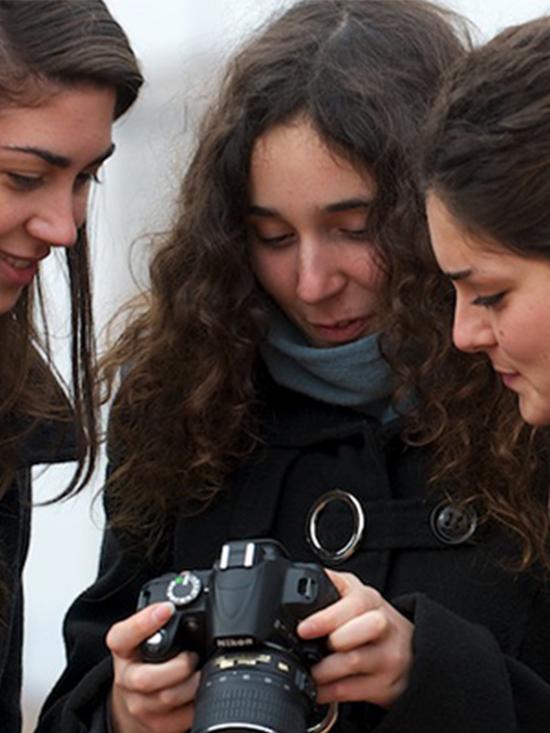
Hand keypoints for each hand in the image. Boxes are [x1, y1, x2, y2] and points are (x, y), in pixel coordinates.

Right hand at [106, 602, 199, 732]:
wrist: (136, 700)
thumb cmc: (146, 659)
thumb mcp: (145, 635)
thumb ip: (160, 616)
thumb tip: (186, 587)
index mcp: (123, 650)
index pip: (123, 636)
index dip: (144, 622)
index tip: (167, 608)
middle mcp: (127, 679)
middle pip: (147, 678)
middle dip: (178, 666)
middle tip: (193, 656)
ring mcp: (139, 705)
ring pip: (168, 698)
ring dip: (193, 684)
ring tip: (201, 672)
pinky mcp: (156, 725)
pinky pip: (183, 717)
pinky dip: (198, 703)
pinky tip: (200, 691)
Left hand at [297, 570, 412, 708]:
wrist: (411, 647)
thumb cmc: (373, 618)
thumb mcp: (355, 593)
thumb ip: (331, 583)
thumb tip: (301, 576)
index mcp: (370, 600)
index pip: (354, 604)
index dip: (327, 617)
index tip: (304, 628)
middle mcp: (383, 626)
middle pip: (362, 630)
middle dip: (335, 640)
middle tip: (312, 649)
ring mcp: (388, 656)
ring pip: (355, 662)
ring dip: (325, 671)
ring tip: (311, 671)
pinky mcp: (387, 685)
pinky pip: (353, 691)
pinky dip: (329, 692)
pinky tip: (319, 689)